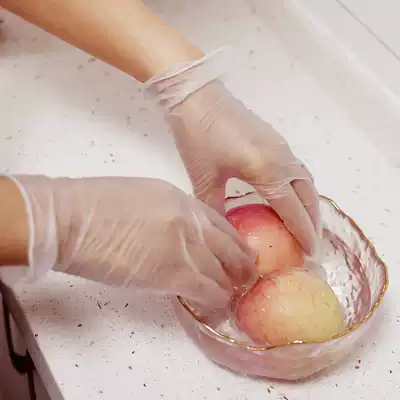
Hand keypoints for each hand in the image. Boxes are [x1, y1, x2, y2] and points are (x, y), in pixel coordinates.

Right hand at [4, 176, 255, 308]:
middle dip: (242, 267)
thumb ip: (170, 214)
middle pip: (230, 249)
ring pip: (222, 273)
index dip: (236, 244)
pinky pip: (206, 290)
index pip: (222, 225)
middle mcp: (191, 222)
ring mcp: (185, 247)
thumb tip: (181, 236)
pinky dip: (214, 299)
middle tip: (245, 279)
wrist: (73, 218)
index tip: (241, 256)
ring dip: (228, 287)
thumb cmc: (96, 205)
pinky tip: (215, 305)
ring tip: (228, 296)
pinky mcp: (172, 274)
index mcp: (183, 201)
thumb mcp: (144, 196)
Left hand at [145, 48, 320, 255]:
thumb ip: (216, 210)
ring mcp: (281, 147)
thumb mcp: (203, 179)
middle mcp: (282, 159)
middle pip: (308, 196)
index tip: (310, 255)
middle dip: (313, 222)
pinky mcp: (275, 139)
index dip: (303, 234)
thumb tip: (225, 234)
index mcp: (267, 171)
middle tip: (311, 245)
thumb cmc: (197, 137)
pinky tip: (290, 197)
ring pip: (306, 181)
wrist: (196, 96)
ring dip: (310, 205)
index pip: (292, 210)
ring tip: (306, 225)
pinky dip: (301, 188)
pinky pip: (297, 169)